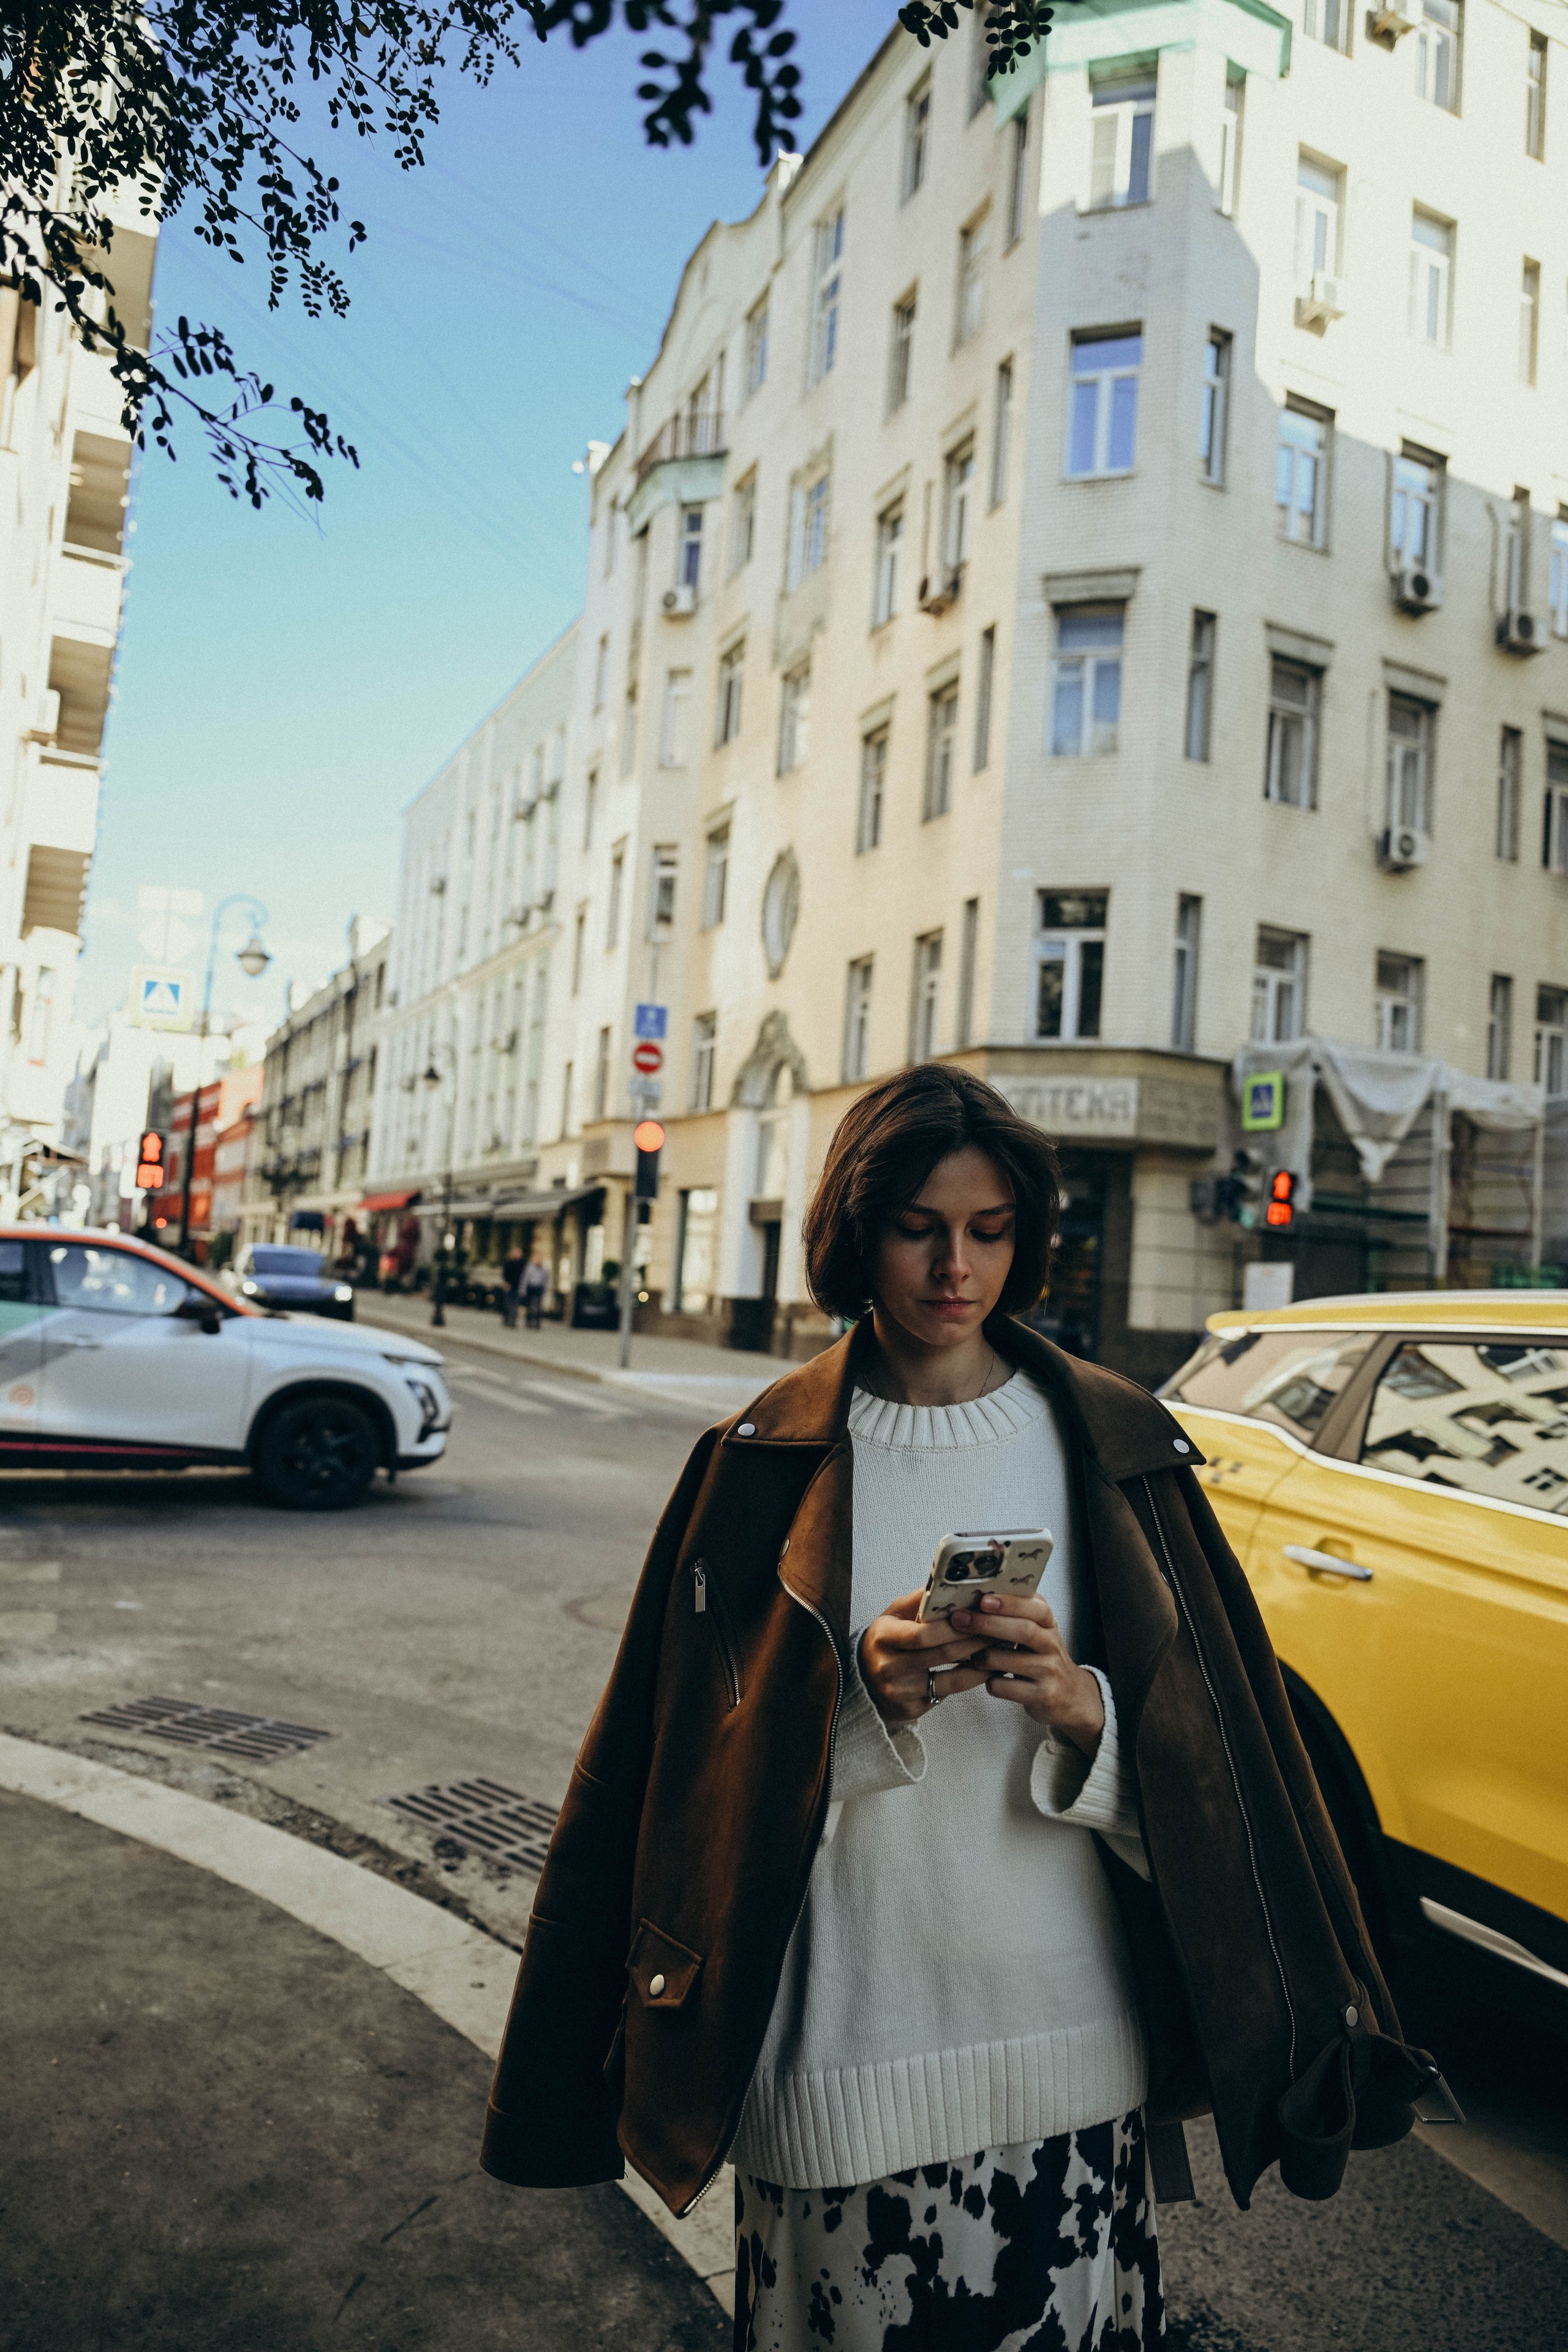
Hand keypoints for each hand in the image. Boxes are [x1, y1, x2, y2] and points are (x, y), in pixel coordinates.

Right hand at [857, 1590, 989, 1724]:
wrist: (864, 1676)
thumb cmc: (887, 1638)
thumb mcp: (895, 1614)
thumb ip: (921, 1600)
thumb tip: (950, 1583)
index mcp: (883, 1637)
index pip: (923, 1633)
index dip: (954, 1627)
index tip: (980, 1616)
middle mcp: (888, 1667)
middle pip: (941, 1654)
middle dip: (975, 1641)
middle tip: (1000, 1631)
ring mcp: (899, 1692)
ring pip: (950, 1681)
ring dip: (979, 1665)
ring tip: (999, 1651)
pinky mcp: (910, 1710)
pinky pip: (947, 1696)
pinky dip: (969, 1682)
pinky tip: (984, 1670)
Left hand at [948, 1594, 1104, 1757]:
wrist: (1070, 1696)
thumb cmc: (1043, 1658)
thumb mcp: (1038, 1632)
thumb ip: (1016, 1615)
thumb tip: (975, 1598)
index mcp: (1049, 1624)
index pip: (1035, 1607)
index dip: (1008, 1602)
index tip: (983, 1598)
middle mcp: (1052, 1645)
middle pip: (1022, 1630)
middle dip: (987, 1624)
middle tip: (960, 1619)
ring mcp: (1049, 1671)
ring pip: (1008, 1660)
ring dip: (982, 1657)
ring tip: (970, 1656)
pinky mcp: (1042, 1696)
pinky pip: (1005, 1687)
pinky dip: (990, 1682)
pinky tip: (988, 1679)